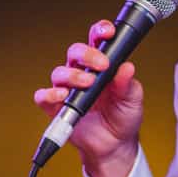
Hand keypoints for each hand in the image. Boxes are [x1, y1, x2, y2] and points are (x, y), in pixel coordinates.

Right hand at [33, 18, 143, 176]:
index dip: (100, 31)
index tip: (108, 32)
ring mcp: (67, 89)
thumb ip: (128, 84)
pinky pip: (44, 96)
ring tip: (87, 84)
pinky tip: (62, 96)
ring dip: (73, 75)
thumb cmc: (123, 117)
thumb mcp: (132, 100)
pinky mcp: (56, 107)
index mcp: (101, 65)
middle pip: (75, 52)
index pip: (97, 40)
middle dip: (88, 54)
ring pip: (60, 72)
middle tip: (101, 65)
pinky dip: (50, 94)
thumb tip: (127, 67)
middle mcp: (81, 72)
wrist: (114, 145)